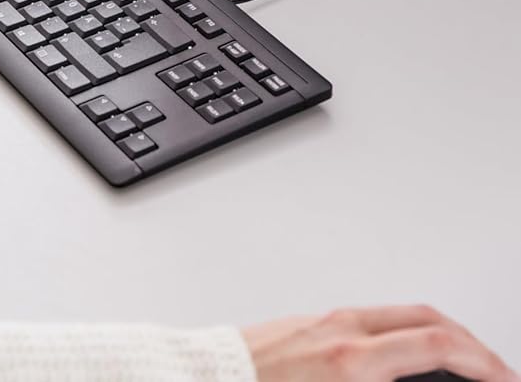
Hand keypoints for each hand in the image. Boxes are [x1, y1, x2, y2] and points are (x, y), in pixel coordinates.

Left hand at [243, 306, 518, 381]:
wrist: (201, 381)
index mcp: (351, 361)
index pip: (435, 345)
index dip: (481, 362)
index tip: (504, 378)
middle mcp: (341, 331)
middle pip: (426, 319)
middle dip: (469, 342)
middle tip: (493, 369)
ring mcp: (325, 321)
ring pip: (400, 315)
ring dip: (438, 334)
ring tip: (459, 363)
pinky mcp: (310, 323)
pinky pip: (372, 319)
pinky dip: (404, 332)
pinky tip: (407, 356)